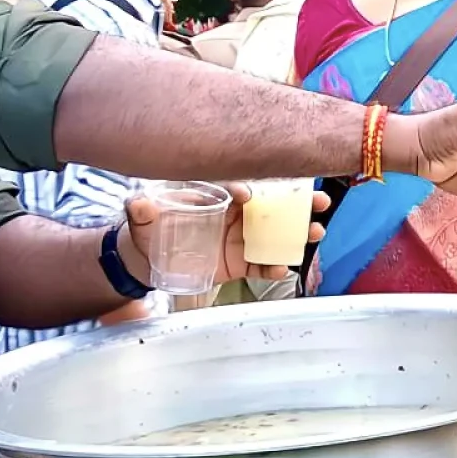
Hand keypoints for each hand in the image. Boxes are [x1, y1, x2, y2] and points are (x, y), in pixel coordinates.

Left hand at [115, 187, 330, 289]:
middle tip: (318, 201)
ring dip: (297, 234)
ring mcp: (240, 240)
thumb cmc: (150, 228)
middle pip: (271, 207)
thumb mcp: (143, 217)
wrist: (149, 258)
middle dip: (296, 204)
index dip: (246, 189)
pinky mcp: (239, 263)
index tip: (248, 195)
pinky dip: (275, 267)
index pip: (238, 188)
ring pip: (275, 235)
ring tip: (316, 232)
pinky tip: (284, 268)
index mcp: (217, 198)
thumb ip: (142, 209)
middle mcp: (235, 216)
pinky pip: (262, 264)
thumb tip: (138, 203)